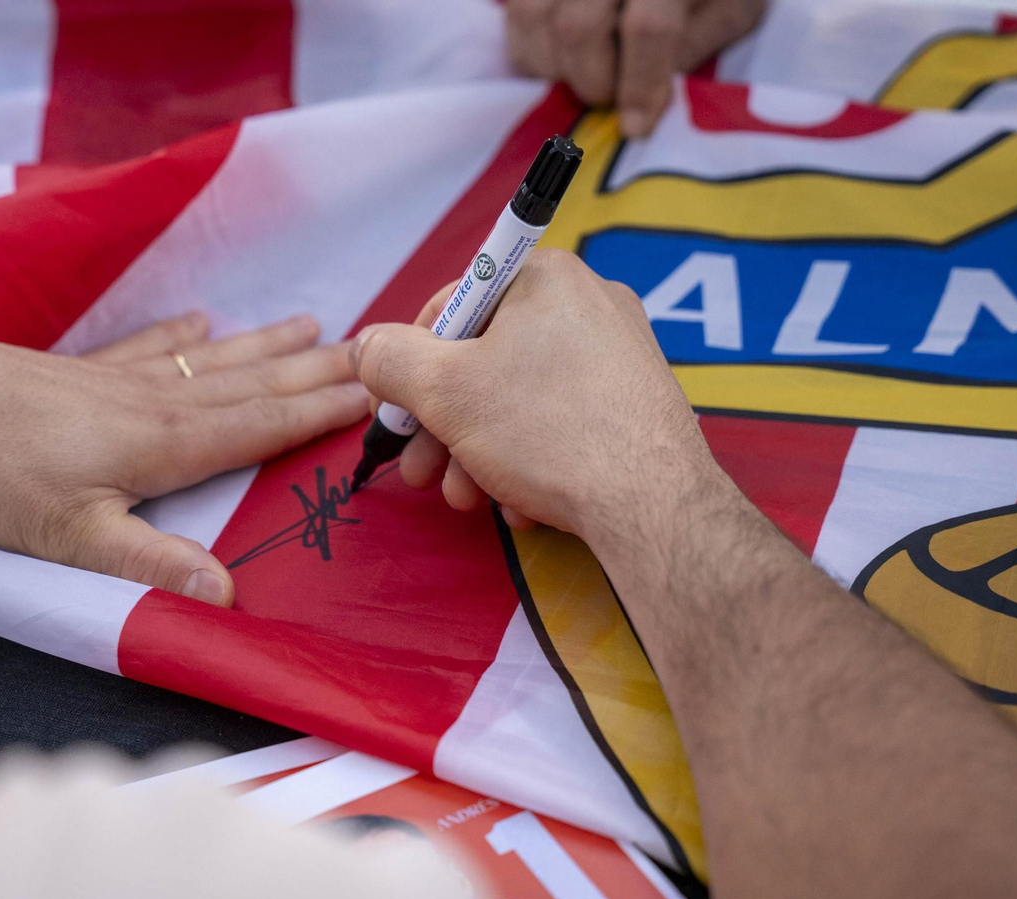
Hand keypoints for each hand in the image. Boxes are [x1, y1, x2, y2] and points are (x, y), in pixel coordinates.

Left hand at [0, 314, 366, 606]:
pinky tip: (201, 319)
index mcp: (164, 444)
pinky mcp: (81, 371)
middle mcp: (154, 403)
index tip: (373, 393)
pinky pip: (149, 346)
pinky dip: (181, 333)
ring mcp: (118, 380)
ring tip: (312, 326)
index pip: (259, 426)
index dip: (317, 413)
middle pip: (249, 385)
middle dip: (312, 371)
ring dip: (265, 347)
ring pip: (210, 360)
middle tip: (370, 350)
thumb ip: (149, 563)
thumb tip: (226, 595)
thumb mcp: (70, 536)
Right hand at [350, 249, 714, 545]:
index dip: (411, 363)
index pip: (452, 304)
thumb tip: (365, 347)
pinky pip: (562, 421)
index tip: (396, 414)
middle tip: (419, 471)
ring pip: (520, 399)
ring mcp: (619, 354)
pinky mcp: (636, 403)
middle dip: (443, 425)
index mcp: (544, 276)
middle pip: (485, 359)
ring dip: (478, 452)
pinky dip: (529, 459)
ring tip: (467, 500)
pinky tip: (519, 504)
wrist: (651, 504)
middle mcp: (588, 302)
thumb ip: (390, 360)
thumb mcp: (445, 392)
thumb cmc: (547, 432)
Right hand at [506, 0, 766, 136]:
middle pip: (578, 27)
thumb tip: (645, 99)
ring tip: (587, 74)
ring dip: (556, 68)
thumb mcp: (731, 11)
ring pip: (534, 18)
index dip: (639, 85)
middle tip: (610, 96)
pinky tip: (562, 56)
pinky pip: (513, 13)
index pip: (647, 28)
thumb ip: (696, 46)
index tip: (636, 125)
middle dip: (593, 80)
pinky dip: (532, 48)